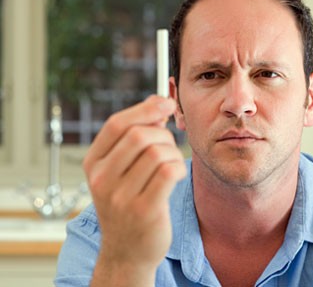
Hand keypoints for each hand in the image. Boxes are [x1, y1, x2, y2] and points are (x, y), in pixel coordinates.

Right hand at [83, 95, 185, 285]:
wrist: (127, 251)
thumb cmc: (128, 204)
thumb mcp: (120, 171)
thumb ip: (134, 136)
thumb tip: (157, 101)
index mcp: (93, 164)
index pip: (117, 124)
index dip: (145, 109)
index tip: (166, 103)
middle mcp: (102, 180)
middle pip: (139, 135)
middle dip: (163, 134)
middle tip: (169, 145)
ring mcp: (121, 197)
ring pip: (157, 152)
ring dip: (173, 152)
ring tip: (171, 164)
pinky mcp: (144, 210)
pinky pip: (168, 171)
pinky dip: (178, 167)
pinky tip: (175, 177)